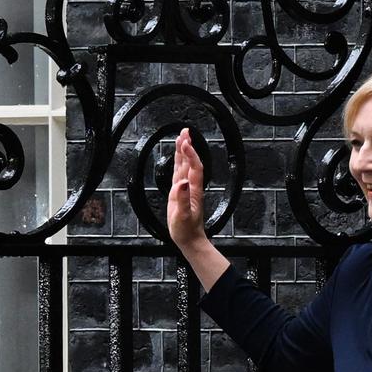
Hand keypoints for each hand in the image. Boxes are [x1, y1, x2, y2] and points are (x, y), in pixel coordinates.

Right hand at [167, 128, 206, 248]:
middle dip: (187, 146)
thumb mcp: (182, 216)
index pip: (194, 167)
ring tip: (181, 137)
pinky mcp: (180, 193)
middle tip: (185, 131)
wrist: (189, 240)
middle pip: (190, 162)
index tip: (185, 142)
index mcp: (194, 190)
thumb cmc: (186, 230)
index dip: (190, 154)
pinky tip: (177, 156)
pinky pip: (179, 173)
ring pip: (184, 166)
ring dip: (183, 151)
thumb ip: (182, 199)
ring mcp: (186, 189)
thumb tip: (182, 183)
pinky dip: (178, 162)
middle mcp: (191, 186)